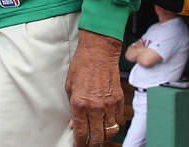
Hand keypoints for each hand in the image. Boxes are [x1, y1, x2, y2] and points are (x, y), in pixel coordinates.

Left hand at [66, 30, 123, 146]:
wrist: (99, 52)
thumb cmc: (82, 66)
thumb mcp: (69, 87)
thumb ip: (72, 109)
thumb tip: (74, 124)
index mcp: (80, 103)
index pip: (81, 133)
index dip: (79, 144)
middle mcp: (95, 106)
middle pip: (97, 137)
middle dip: (92, 145)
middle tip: (89, 146)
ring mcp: (109, 104)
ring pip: (110, 132)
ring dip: (105, 138)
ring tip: (100, 139)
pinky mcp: (119, 100)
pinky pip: (119, 120)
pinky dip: (114, 126)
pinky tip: (109, 125)